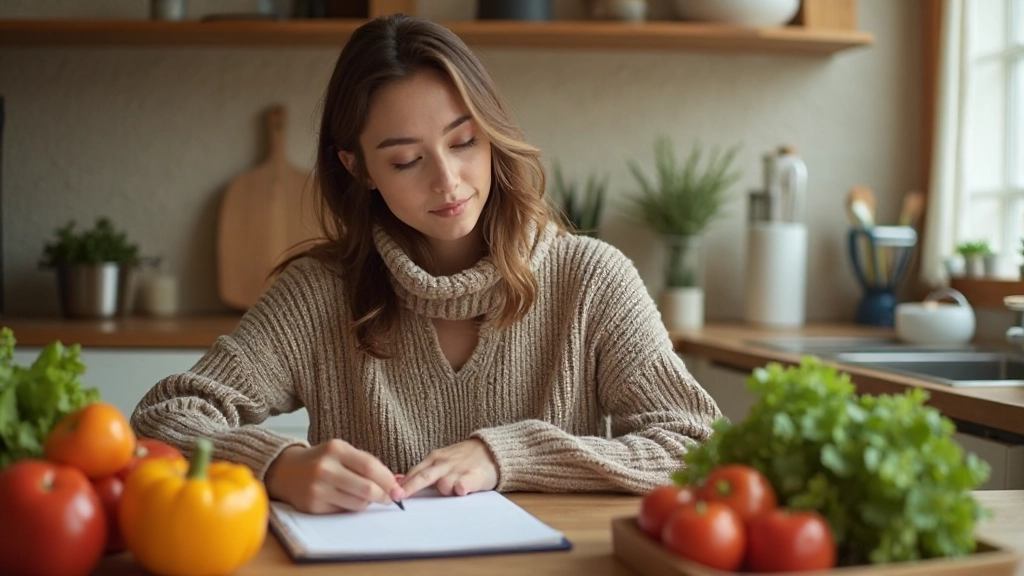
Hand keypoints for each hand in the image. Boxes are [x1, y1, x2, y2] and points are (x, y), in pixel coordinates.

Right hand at [264, 440, 404, 513]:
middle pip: (367, 488)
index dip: (388, 480)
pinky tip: (346, 499)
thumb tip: (395, 481)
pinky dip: (351, 507)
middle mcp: (326, 469)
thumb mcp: (341, 452)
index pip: (371, 467)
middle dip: (384, 496)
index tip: (398, 488)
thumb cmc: (321, 460)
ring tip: (364, 496)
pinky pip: (343, 511)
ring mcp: (318, 489)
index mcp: (336, 449)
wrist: (285, 471)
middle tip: (389, 498)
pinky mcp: (313, 506)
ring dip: (368, 502)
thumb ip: (366, 463)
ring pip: (358, 503)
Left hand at [401, 439, 498, 496]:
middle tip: (397, 497)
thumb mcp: (441, 460)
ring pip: (443, 485)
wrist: (492, 449)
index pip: (414, 473)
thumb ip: (424, 472)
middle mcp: (444, 463)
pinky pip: (463, 484)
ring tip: (452, 490)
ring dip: (443, 491)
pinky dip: (459, 488)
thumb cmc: (463, 459)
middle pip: (423, 477)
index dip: (402, 484)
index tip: (388, 494)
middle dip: (409, 488)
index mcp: (434, 459)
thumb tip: (399, 483)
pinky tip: (459, 490)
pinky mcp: (473, 476)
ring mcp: (458, 469)